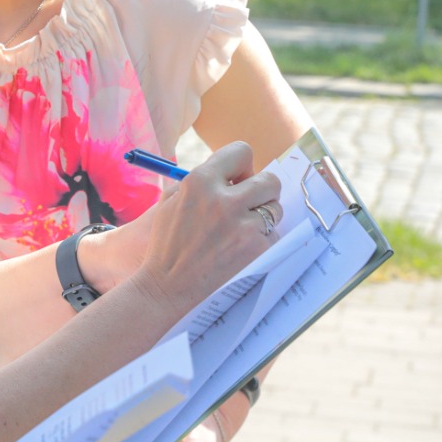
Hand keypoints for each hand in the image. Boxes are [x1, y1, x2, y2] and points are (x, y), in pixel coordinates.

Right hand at [130, 142, 281, 314]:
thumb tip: (234, 172)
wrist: (166, 290)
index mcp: (199, 182)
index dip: (243, 166)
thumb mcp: (171, 201)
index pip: (241, 151)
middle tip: (250, 204)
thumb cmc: (167, 245)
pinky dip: (262, 242)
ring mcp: (242, 227)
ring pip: (275, 209)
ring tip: (241, 232)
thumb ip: (200, 180)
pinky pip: (273, 235)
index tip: (240, 179)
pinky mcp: (256, 250)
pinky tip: (242, 251)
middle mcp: (223, 201)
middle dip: (262, 191)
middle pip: (268, 180)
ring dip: (263, 217)